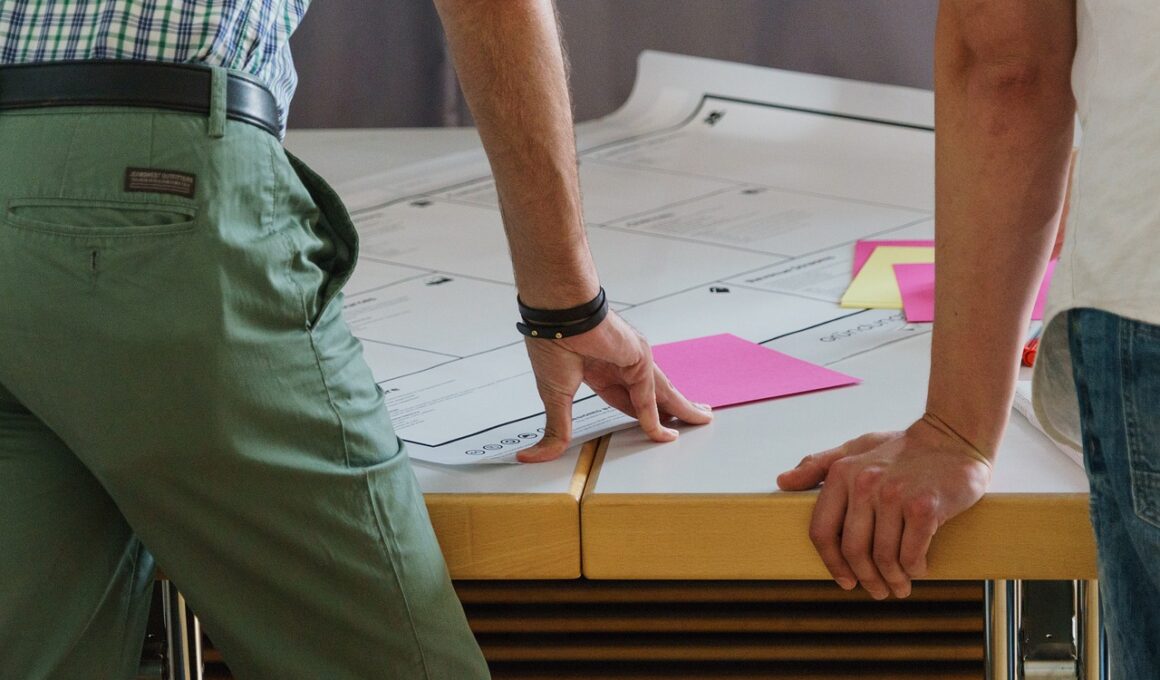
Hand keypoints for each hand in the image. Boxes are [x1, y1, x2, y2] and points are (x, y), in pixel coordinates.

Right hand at [518, 311, 712, 462]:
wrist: (558, 314)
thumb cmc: (551, 341)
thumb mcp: (554, 397)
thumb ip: (556, 429)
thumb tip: (534, 455)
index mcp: (598, 369)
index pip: (625, 398)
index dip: (641, 415)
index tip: (652, 426)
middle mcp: (620, 364)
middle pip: (652, 395)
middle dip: (671, 408)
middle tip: (688, 420)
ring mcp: (632, 360)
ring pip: (661, 393)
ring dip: (681, 408)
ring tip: (701, 419)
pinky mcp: (639, 359)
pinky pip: (648, 397)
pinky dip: (655, 417)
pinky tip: (666, 433)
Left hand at [776, 420, 991, 598]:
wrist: (953, 436)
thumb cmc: (902, 448)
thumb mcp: (855, 449)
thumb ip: (819, 465)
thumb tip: (782, 482)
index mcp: (841, 473)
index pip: (822, 531)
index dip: (831, 563)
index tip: (844, 580)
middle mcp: (864, 483)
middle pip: (854, 550)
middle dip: (865, 578)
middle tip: (877, 590)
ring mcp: (895, 495)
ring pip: (884, 557)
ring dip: (892, 579)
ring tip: (900, 585)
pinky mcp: (925, 507)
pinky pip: (912, 554)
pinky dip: (914, 568)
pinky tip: (918, 569)